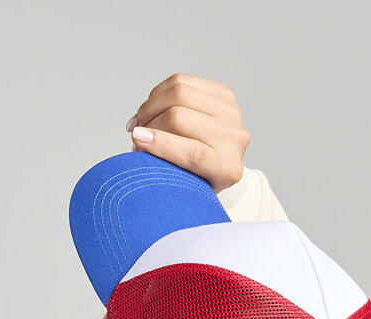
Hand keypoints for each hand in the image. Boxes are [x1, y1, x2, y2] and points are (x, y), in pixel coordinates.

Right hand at [126, 73, 249, 192]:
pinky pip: (181, 81)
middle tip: (136, 134)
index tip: (136, 138)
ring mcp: (231, 112)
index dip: (161, 144)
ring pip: (179, 92)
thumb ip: (163, 170)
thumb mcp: (182, 185)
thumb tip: (138, 141)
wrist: (219, 162)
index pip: (193, 153)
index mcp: (227, 168)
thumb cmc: (195, 178)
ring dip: (151, 105)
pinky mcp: (222, 93)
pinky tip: (153, 105)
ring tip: (142, 120)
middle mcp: (234, 138)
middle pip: (179, 117)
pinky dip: (159, 92)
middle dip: (150, 122)